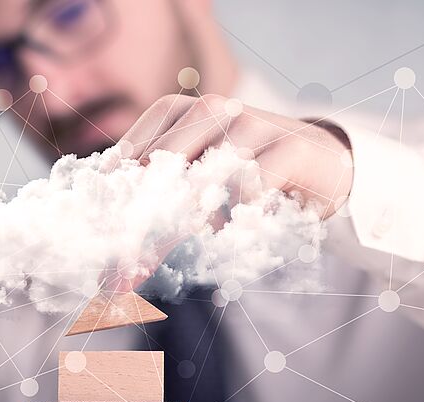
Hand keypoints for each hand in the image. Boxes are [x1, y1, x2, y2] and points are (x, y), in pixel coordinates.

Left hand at [104, 93, 353, 292]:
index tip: (100, 239)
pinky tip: (228, 234)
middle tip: (123, 270)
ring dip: (187, 221)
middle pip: (165, 168)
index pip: (136, 152)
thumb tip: (111, 257)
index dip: (115, 198)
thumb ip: (161, 202)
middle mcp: (213, 109)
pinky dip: (236, 213)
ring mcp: (252, 123)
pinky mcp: (290, 146)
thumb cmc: (248, 176)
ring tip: (170, 256)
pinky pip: (254, 183)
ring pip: (207, 174)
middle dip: (144, 222)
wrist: (323, 163)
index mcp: (180, 112)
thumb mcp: (201, 183)